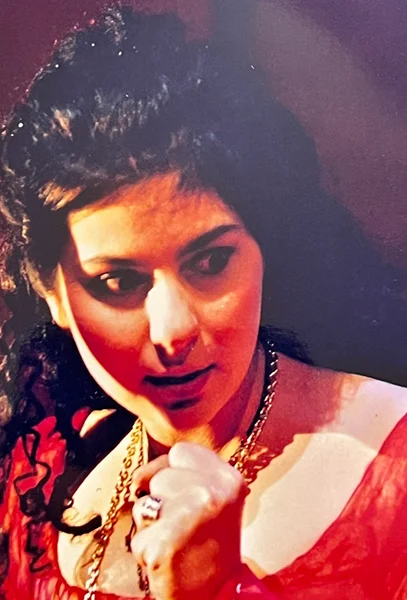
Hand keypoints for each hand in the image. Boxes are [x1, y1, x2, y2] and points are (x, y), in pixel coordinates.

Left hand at [130, 442, 247, 599]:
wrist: (222, 597)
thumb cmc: (214, 545)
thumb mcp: (215, 498)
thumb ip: (184, 475)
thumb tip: (138, 478)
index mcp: (227, 478)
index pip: (180, 452)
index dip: (170, 469)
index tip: (177, 492)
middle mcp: (210, 493)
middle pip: (160, 478)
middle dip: (162, 502)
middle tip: (185, 527)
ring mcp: (186, 518)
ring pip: (143, 506)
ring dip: (151, 526)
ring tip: (176, 543)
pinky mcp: (163, 546)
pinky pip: (138, 539)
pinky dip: (146, 552)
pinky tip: (169, 561)